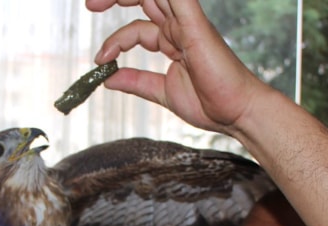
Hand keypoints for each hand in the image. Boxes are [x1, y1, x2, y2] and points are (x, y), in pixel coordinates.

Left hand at [86, 0, 266, 133]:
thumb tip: (108, 79)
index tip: (100, 60)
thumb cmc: (212, 104)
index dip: (115, 40)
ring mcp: (187, 22)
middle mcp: (180, 26)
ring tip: (95, 3)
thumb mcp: (162, 92)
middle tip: (90, 4)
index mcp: (174, 40)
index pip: (137, 27)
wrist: (237, 113)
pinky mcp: (194, 24)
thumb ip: (136, 82)